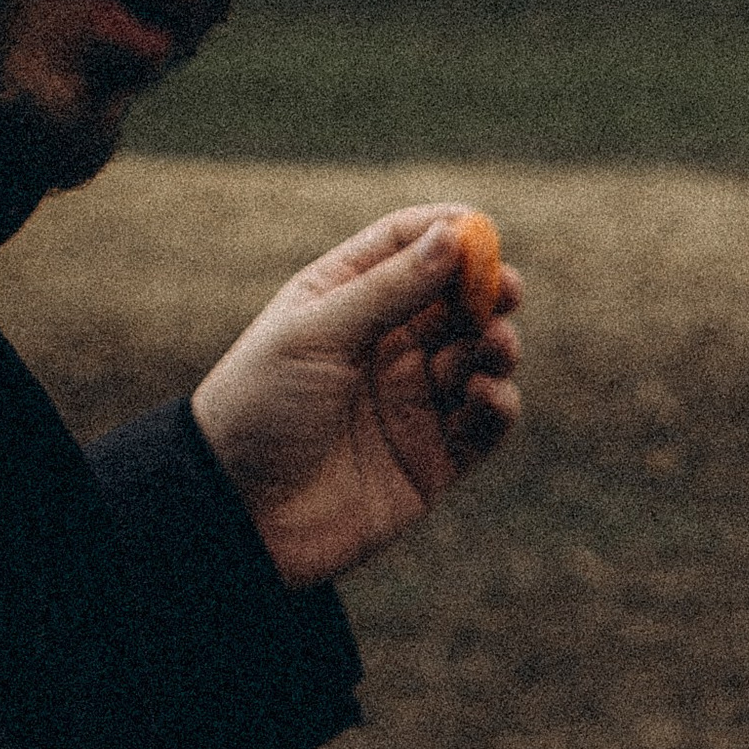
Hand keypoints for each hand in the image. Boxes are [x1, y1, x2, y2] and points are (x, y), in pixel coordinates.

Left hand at [190, 206, 522, 587]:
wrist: (241, 515)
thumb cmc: (259, 409)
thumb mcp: (317, 335)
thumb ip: (390, 289)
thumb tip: (455, 234)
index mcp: (346, 300)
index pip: (408, 247)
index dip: (450, 234)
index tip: (484, 233)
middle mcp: (385, 346)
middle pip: (457, 302)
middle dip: (488, 294)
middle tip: (507, 293)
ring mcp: (413, 402)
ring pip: (479, 360)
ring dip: (495, 349)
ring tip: (491, 351)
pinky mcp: (435, 458)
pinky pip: (485, 424)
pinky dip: (497, 406)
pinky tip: (485, 397)